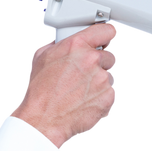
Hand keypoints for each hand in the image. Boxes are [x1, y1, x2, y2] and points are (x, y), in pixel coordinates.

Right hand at [10, 22, 118, 147]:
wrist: (43, 120)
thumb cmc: (40, 93)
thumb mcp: (40, 59)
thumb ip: (54, 46)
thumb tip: (57, 43)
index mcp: (76, 46)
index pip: (106, 31)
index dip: (107, 35)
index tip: (108, 38)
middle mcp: (92, 60)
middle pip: (111, 55)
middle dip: (101, 63)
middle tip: (87, 72)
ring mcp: (102, 79)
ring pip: (110, 76)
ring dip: (100, 81)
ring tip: (81, 91)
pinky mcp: (108, 97)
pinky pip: (111, 93)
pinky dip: (102, 97)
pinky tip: (86, 100)